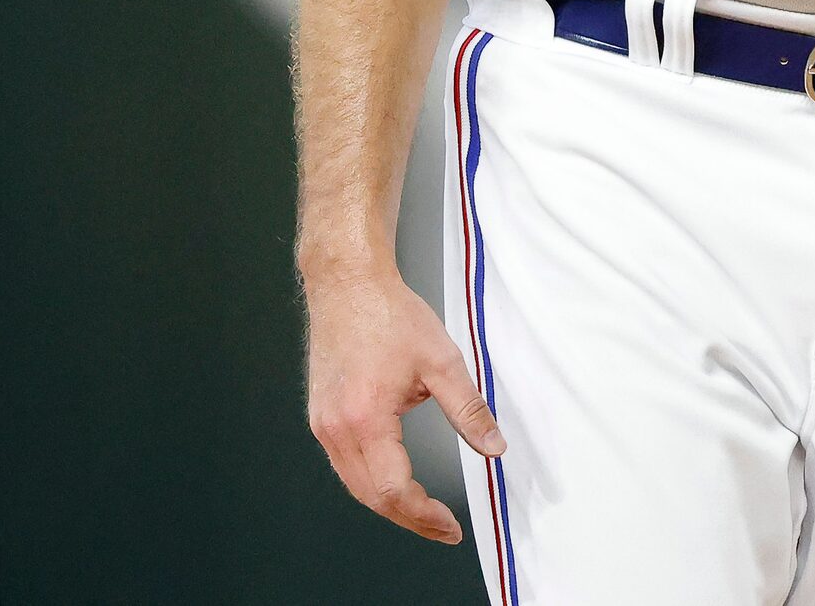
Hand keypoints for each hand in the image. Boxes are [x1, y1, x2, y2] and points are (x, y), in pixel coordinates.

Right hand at [305, 265, 506, 542]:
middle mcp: (336, 429)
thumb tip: (493, 447)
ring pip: (354, 486)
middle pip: (371, 496)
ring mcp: (323, 424)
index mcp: (365, 419)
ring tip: (424, 513)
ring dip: (389, 504)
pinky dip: (370, 483)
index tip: (450, 525)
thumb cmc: (389, 316)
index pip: (394, 489)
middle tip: (443, 528)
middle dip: (409, 518)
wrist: (348, 286)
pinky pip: (344, 465)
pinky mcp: (320, 417)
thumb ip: (469, 410)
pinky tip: (393, 482)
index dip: (424, 515)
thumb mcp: (443, 361)